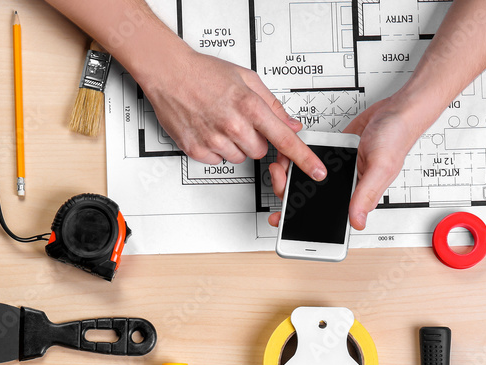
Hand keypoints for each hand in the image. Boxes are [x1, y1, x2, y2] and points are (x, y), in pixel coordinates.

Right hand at [140, 50, 324, 178]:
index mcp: (249, 106)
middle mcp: (233, 125)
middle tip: (241, 120)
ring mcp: (214, 139)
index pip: (285, 139)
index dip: (304, 158)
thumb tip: (291, 124)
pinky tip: (209, 129)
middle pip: (260, 151)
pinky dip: (216, 149)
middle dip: (255, 139)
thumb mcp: (246, 79)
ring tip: (221, 122)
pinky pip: (218, 160)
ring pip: (240, 158)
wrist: (168, 72)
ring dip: (235, 145)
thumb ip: (273, 105)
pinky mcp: (197, 149)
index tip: (317, 171)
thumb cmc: (204, 72)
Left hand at [268, 97, 425, 229]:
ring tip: (281, 164)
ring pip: (308, 179)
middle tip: (279, 177)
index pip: (326, 215)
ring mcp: (338, 171)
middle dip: (289, 191)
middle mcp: (346, 186)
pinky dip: (300, 156)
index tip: (282, 218)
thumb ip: (366, 195)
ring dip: (291, 173)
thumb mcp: (380, 168)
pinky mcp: (334, 155)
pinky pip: (311, 160)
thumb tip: (357, 222)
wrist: (397, 111)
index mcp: (358, 197)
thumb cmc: (396, 139)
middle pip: (310, 197)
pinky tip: (292, 151)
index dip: (302, 219)